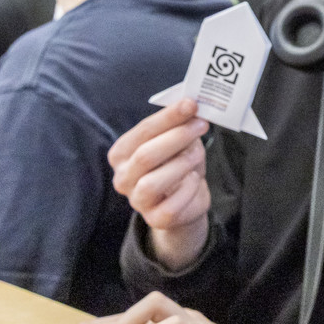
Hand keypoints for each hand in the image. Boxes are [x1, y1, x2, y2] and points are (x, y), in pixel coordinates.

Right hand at [109, 98, 211, 269]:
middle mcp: (123, 178)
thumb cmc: (177, 163)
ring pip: (153, 182)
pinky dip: (188, 188)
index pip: (143, 131)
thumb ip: (179, 124)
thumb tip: (192, 107)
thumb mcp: (178, 140)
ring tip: (196, 154)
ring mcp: (136, 201)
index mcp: (121, 153)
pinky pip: (171, 205)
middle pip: (146, 155)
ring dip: (181, 164)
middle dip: (177, 137)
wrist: (186, 200)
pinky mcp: (155, 219)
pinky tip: (194, 179)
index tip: (191, 104)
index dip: (168, 117)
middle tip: (201, 125)